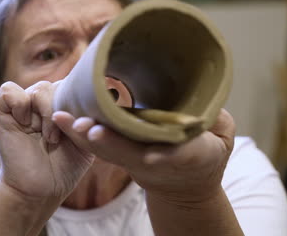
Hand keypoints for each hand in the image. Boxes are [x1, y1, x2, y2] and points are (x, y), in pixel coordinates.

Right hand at [0, 81, 93, 200]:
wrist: (40, 190)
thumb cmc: (65, 166)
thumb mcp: (86, 140)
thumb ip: (88, 118)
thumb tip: (89, 96)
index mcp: (66, 103)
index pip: (76, 85)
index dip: (81, 104)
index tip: (81, 128)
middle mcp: (46, 100)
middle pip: (60, 85)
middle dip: (66, 112)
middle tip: (63, 137)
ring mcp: (25, 105)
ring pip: (41, 88)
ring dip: (47, 113)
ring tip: (50, 138)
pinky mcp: (4, 111)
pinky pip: (9, 90)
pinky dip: (20, 104)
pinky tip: (25, 124)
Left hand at [53, 109, 235, 202]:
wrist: (185, 184)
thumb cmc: (208, 154)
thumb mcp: (224, 138)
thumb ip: (216, 121)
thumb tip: (204, 101)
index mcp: (186, 156)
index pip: (172, 156)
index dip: (159, 154)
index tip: (147, 154)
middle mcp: (156, 161)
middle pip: (129, 154)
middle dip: (108, 143)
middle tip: (86, 128)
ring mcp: (134, 162)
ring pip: (107, 152)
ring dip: (84, 137)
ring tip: (62, 118)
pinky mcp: (121, 158)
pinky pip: (98, 148)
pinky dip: (80, 136)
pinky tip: (63, 119)